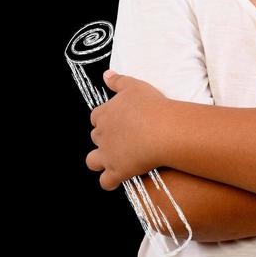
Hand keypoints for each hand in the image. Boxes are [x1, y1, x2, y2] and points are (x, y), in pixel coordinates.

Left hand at [84, 70, 171, 190]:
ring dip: (100, 161)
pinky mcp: (117, 171)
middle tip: (122, 140)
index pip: (96, 117)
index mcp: (104, 114)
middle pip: (96, 138)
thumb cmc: (151, 106)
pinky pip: (106, 182)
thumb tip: (105, 74)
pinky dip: (109, 182)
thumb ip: (117, 80)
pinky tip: (117, 181)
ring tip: (113, 161)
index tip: (118, 122)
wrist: (162, 130)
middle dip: (105, 139)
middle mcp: (102, 135)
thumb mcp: (134, 86)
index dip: (105, 120)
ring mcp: (107, 154)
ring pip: (93, 161)